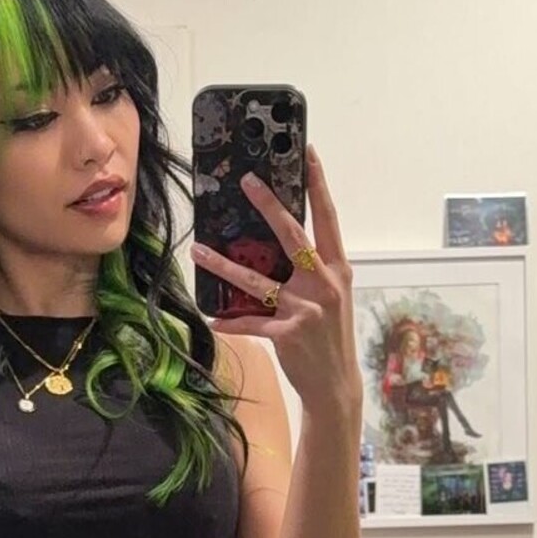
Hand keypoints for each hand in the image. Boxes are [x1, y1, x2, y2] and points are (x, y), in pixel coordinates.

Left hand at [190, 146, 361, 415]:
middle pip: (293, 236)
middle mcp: (324, 283)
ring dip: (224, 265)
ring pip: (257, 280)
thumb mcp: (332, 298)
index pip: (327, 218)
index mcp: (337, 269)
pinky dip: (231, 321)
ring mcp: (306, 308)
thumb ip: (313, 271)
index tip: (306, 153)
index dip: (318, 185)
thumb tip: (283, 245)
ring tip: (199, 251)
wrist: (336, 384)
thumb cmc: (331, 338)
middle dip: (270, 206)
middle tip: (247, 181)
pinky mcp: (288, 333)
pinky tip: (214, 318)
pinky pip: (251, 322)